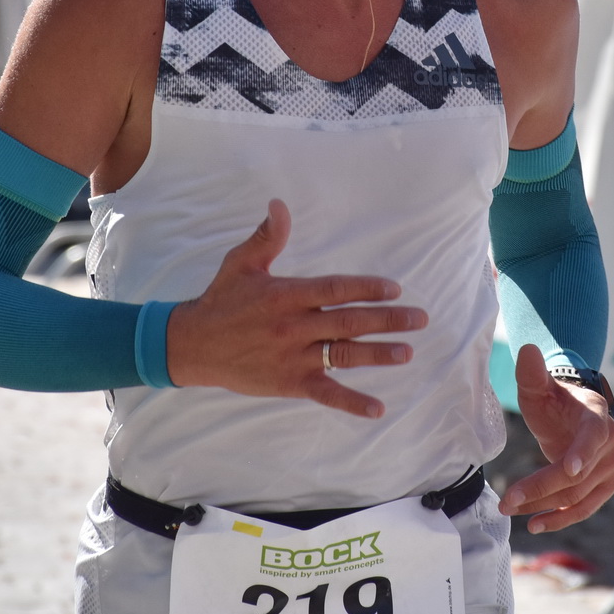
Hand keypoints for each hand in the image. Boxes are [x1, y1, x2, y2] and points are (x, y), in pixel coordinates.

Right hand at [164, 200, 427, 417]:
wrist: (193, 345)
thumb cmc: (222, 299)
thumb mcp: (241, 263)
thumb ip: (266, 236)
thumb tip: (279, 205)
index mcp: (286, 294)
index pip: (335, 289)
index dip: (367, 288)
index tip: (395, 288)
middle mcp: (293, 327)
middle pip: (349, 322)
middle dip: (388, 320)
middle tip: (419, 319)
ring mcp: (292, 358)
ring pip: (343, 356)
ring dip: (378, 355)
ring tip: (407, 351)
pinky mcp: (289, 383)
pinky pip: (326, 393)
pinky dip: (352, 402)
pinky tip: (378, 408)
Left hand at [498, 345, 613, 533]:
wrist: (572, 415)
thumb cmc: (554, 401)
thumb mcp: (538, 387)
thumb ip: (532, 372)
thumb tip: (527, 349)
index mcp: (598, 417)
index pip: (593, 436)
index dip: (581, 452)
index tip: (568, 467)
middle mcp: (611, 444)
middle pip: (576, 474)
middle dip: (540, 489)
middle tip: (507, 501)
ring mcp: (612, 467)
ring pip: (577, 495)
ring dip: (544, 507)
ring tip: (512, 510)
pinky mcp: (607, 485)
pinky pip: (585, 507)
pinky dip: (562, 519)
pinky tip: (536, 523)